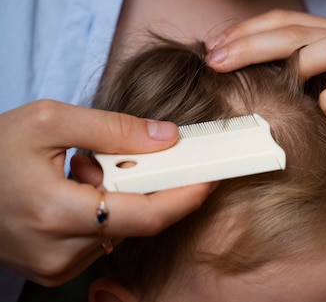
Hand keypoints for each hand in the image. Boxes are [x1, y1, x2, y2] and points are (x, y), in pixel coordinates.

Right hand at [0, 100, 215, 285]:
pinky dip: (105, 211)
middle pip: (138, 222)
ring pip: (122, 230)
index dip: (185, 196)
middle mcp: (58, 252)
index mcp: (55, 213)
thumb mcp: (48, 121)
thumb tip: (168, 137)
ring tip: (82, 170)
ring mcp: (55, 267)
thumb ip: (114, 129)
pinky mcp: (53, 270)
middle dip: (145, 184)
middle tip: (127, 153)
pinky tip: (76, 189)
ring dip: (121, 197)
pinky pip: (102, 239)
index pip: (145, 216)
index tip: (211, 177)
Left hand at [206, 10, 325, 225]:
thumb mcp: (300, 96)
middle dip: (256, 44)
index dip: (245, 30)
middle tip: (219, 63)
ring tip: (271, 84)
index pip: (285, 19)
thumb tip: (217, 61)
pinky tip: (320, 111)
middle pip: (304, 30)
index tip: (211, 50)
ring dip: (302, 60)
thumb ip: (273, 74)